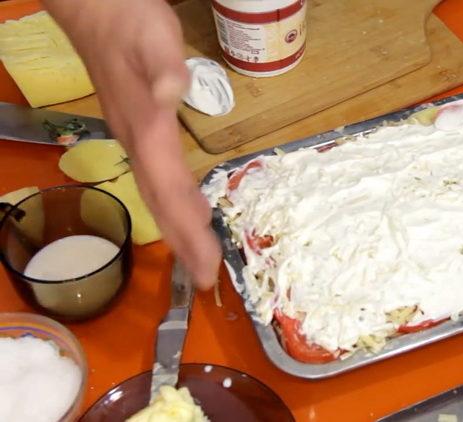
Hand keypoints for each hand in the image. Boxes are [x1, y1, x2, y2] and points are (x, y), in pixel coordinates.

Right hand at [43, 0, 220, 288]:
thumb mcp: (154, 39)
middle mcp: (138, 142)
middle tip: (206, 279)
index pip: (170, 193)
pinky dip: (175, 201)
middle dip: (185, 243)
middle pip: (162, 203)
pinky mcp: (138, 127)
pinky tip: (188, 208)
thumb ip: (165, 69)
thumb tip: (175, 96)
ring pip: (158, 193)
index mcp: (147, 130)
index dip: (189, 233)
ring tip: (200, 257)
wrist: (95, 9)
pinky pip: (159, 176)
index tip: (208, 269)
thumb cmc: (128, 22)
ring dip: (180, 227)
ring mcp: (134, 136)